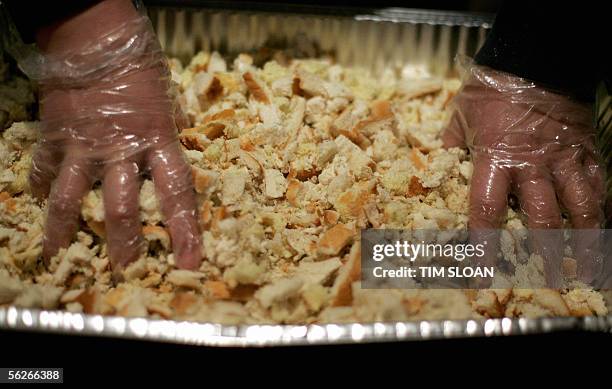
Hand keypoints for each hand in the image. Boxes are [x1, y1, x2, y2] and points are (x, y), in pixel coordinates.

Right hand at [25, 0, 201, 269]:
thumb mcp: (168, 105)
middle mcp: (121, 150)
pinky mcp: (54, 138)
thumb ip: (169, 140)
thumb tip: (174, 165)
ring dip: (65, 231)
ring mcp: (83, 146)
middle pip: (123, 208)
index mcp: (158, 141)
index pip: (176, 194)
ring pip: (70, 199)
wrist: (96, 37)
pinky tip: (39, 205)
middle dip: (126, 244)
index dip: (184, 231)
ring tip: (60, 257)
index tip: (189, 262)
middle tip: (127, 272)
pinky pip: (43, 171)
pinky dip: (40, 189)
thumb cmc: (140, 70)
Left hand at [442, 61, 604, 284]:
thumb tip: (439, 167)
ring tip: (586, 268)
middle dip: (545, 253)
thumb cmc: (492, 88)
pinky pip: (599, 186)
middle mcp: (531, 166)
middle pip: (542, 219)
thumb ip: (450, 147)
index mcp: (494, 160)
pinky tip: (604, 228)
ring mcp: (563, 160)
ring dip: (585, 241)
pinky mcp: (586, 151)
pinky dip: (603, 209)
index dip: (483, 245)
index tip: (481, 271)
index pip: (486, 211)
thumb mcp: (460, 117)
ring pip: (581, 208)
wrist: (534, 58)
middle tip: (546, 281)